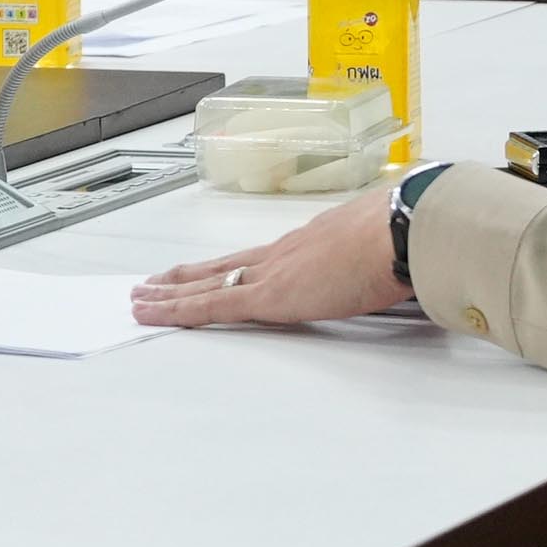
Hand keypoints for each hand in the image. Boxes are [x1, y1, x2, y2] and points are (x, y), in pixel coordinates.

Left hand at [128, 194, 414, 331]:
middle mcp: (282, 252)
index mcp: (310, 243)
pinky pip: (209, 306)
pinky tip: (153, 313)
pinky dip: (176, 311)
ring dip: (170, 292)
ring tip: (142, 298)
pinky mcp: (266, 296)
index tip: (216, 268)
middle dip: (187, 276)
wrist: (399, 233)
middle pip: (222, 266)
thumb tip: (398, 265)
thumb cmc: (403, 239)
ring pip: (205, 284)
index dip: (235, 264)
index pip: (260, 256)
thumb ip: (380, 260)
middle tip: (157, 281)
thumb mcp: (387, 248)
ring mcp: (270, 272)